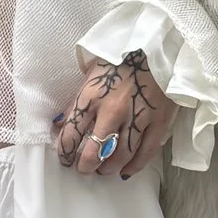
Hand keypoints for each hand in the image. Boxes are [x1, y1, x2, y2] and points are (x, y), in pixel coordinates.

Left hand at [52, 50, 174, 182]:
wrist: (157, 46)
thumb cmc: (120, 59)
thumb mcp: (90, 75)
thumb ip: (75, 103)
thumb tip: (59, 125)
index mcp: (91, 97)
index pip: (71, 135)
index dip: (64, 153)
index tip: (65, 158)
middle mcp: (112, 111)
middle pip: (94, 152)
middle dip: (85, 166)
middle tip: (84, 168)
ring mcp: (137, 118)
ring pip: (119, 157)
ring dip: (108, 168)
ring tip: (103, 170)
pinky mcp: (159, 122)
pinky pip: (145, 153)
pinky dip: (133, 166)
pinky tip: (125, 170)